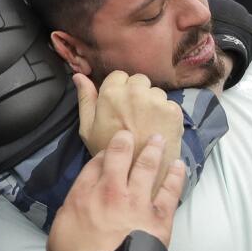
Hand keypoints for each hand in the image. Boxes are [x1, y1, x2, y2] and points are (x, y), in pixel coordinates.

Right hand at [47, 130, 185, 250]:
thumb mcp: (57, 233)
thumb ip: (67, 211)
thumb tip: (77, 203)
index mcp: (83, 195)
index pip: (95, 164)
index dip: (104, 154)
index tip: (110, 151)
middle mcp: (111, 191)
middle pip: (120, 156)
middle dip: (126, 142)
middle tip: (131, 134)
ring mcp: (137, 202)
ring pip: (148, 167)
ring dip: (153, 150)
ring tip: (158, 140)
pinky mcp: (159, 218)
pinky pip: (171, 190)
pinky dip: (176, 176)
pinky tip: (179, 165)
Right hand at [74, 71, 182, 193]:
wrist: (137, 174)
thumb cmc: (108, 154)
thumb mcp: (88, 129)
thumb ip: (85, 99)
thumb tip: (78, 75)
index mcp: (112, 93)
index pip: (119, 76)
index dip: (119, 90)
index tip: (120, 107)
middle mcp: (135, 91)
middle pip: (139, 80)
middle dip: (137, 93)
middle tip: (134, 116)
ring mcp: (156, 100)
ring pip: (155, 91)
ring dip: (152, 102)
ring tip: (146, 124)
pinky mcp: (173, 111)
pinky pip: (169, 103)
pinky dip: (165, 114)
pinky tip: (158, 129)